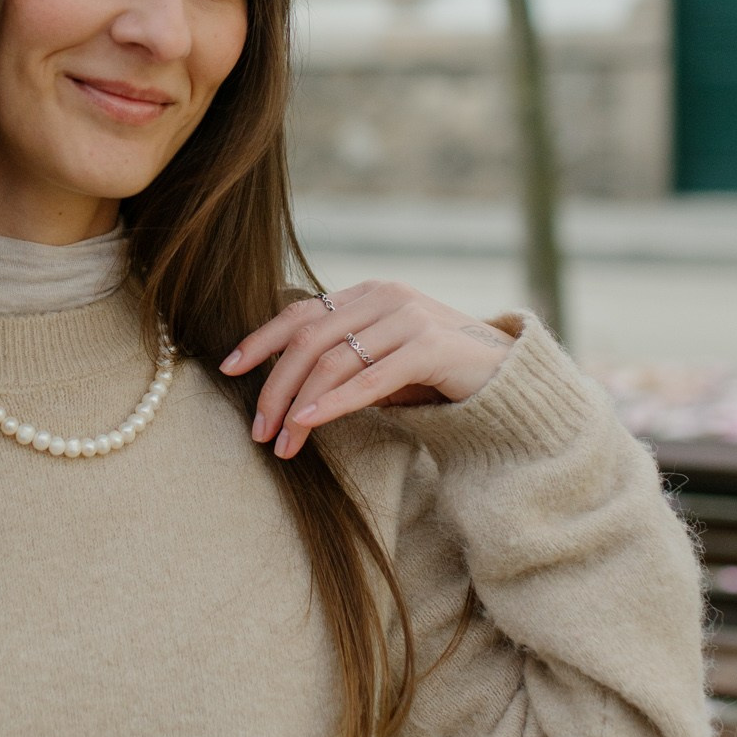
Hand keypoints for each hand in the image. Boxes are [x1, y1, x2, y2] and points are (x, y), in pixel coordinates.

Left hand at [222, 282, 517, 460]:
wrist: (509, 378)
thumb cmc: (438, 373)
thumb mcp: (383, 357)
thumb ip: (344, 356)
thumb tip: (281, 386)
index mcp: (368, 293)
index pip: (300, 312)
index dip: (260, 340)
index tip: (227, 369)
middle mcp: (385, 297)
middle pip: (309, 339)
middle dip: (274, 386)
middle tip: (257, 430)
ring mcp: (410, 318)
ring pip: (333, 360)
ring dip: (299, 405)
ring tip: (281, 443)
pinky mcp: (432, 348)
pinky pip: (370, 379)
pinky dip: (334, 402)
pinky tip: (309, 422)